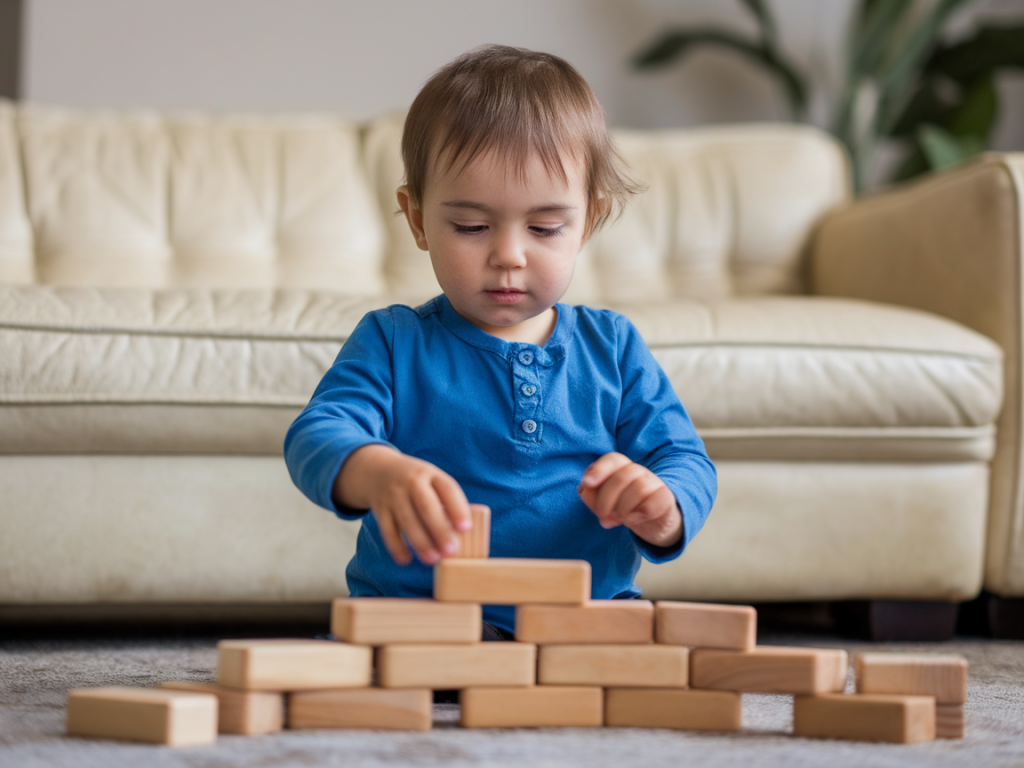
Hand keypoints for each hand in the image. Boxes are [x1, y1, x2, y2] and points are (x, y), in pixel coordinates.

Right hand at [333, 445, 471, 565]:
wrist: (378, 471)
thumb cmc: (416, 482)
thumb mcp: (432, 480)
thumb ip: (446, 501)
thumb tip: (461, 534)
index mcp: (431, 474)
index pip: (447, 489)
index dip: (457, 508)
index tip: (466, 528)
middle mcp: (411, 482)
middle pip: (426, 506)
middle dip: (439, 529)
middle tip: (451, 551)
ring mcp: (393, 496)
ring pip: (407, 520)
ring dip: (420, 542)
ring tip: (433, 559)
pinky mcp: (381, 510)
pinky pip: (388, 530)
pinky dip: (396, 547)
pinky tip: (406, 560)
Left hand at [577, 452, 681, 547]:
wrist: (652, 521)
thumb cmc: (622, 506)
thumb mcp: (602, 502)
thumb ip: (589, 495)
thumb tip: (585, 489)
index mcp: (620, 467)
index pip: (613, 459)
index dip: (599, 469)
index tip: (587, 483)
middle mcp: (638, 471)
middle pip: (620, 478)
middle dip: (605, 501)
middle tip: (602, 516)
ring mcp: (653, 482)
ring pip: (638, 489)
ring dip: (622, 509)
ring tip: (618, 519)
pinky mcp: (665, 498)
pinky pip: (651, 504)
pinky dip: (637, 515)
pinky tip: (634, 519)